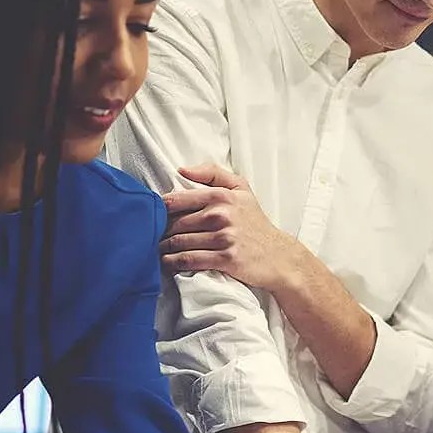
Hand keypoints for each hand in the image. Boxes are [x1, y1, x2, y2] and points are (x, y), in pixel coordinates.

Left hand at [161, 164, 304, 292]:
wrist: (279, 256)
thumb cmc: (256, 222)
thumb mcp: (241, 189)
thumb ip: (212, 173)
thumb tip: (182, 170)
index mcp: (221, 196)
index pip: (176, 200)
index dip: (160, 210)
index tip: (155, 216)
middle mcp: (220, 215)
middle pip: (174, 224)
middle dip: (161, 231)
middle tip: (154, 236)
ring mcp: (223, 238)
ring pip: (179, 242)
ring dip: (164, 248)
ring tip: (157, 249)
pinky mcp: (224, 259)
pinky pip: (189, 260)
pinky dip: (173, 262)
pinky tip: (167, 262)